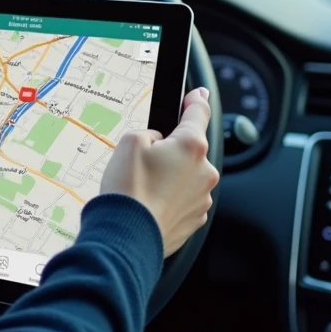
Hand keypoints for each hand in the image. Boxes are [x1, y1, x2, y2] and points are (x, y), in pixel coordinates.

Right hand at [99, 87, 218, 256]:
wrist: (126, 237)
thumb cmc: (128, 190)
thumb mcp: (129, 142)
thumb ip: (150, 133)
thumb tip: (159, 142)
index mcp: (191, 146)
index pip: (199, 113)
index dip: (196, 100)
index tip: (198, 95)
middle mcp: (204, 172)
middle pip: (189, 150)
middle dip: (170, 151)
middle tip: (144, 162)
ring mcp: (202, 198)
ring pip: (186, 176)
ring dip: (170, 177)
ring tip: (143, 188)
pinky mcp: (195, 219)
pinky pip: (183, 199)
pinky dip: (169, 198)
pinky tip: (149, 203)